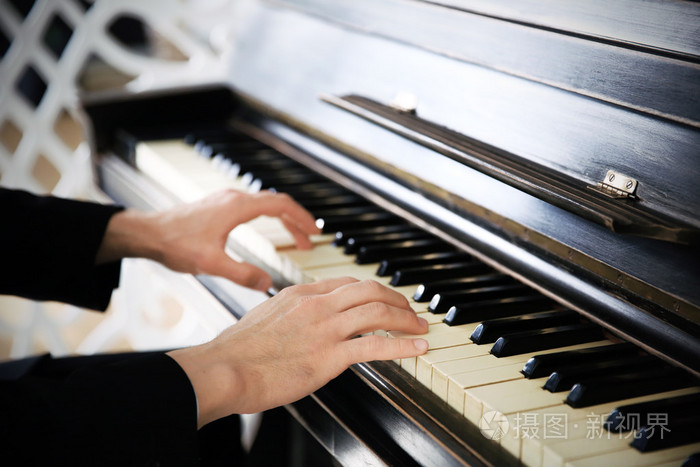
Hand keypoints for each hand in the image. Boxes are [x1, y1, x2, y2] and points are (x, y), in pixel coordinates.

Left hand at [96, 190, 319, 289]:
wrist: (146, 233)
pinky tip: (268, 232)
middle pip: (276, 204)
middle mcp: (233, 199)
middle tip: (310, 241)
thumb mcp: (210, 264)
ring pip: (264, 205)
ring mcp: (225, 201)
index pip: (280, 205)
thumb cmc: (174, 244)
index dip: (301, 218)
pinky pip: (252, 207)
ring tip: (296, 240)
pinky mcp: (217, 207)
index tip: (316, 232)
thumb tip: (268, 284)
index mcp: (237, 207)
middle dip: (297, 222)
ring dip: (283, 220)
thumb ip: (242, 274)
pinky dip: (268, 219)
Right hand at [167, 277, 429, 426]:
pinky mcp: (329, 356)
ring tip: (420, 327)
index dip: (371, 290)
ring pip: (378, 313)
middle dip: (396, 299)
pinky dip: (403, 346)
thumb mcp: (264, 318)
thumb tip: (299, 324)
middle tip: (410, 309)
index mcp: (300, 295)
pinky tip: (418, 348)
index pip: (346, 284)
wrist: (224, 369)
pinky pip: (375, 347)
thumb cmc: (236, 351)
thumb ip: (287, 315)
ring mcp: (324, 329)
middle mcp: (316, 305)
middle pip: (369, 291)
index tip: (383, 298)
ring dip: (406, 319)